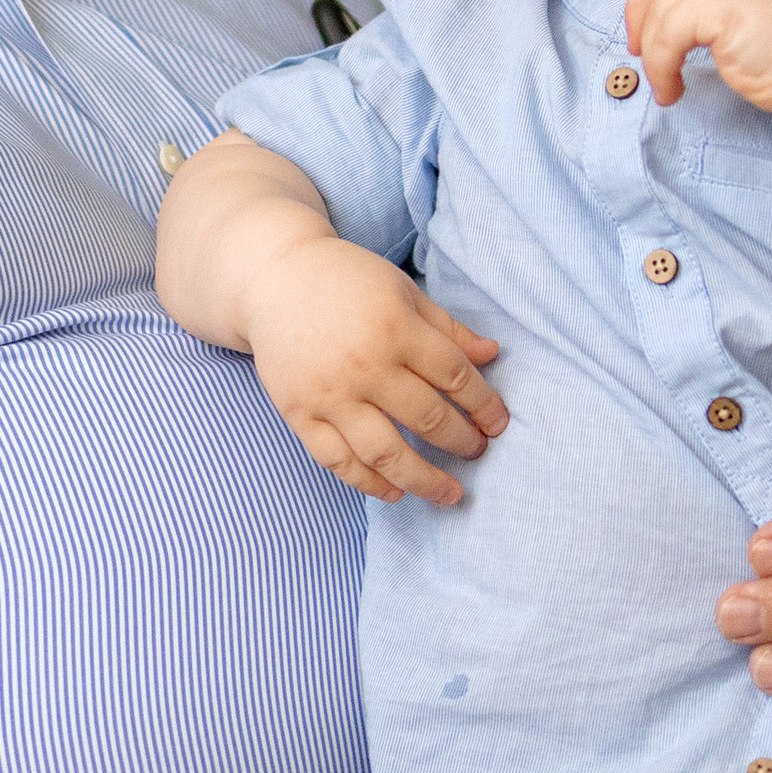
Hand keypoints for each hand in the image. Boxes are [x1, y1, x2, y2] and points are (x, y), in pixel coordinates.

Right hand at [249, 242, 506, 505]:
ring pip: (385, 453)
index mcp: (397, 328)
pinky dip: (367, 483)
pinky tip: (394, 492)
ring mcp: (330, 394)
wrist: (274, 278)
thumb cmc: (346, 281)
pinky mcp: (299, 412)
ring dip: (423, 479)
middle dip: (462, 441)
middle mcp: (366, 366)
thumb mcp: (404, 291)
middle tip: (477, 452)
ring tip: (449, 493)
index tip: (497, 425)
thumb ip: (447, 328)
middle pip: (428, 418)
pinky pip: (337, 460)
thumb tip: (492, 355)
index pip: (455, 378)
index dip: (484, 405)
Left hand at [625, 0, 771, 110]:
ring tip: (664, 85)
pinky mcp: (715, 2)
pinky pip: (666, 36)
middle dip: (640, 7)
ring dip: (654, 55)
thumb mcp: (767, 10)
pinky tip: (672, 89)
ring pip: (661, 10)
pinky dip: (661, 68)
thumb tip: (689, 17)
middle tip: (637, 45)